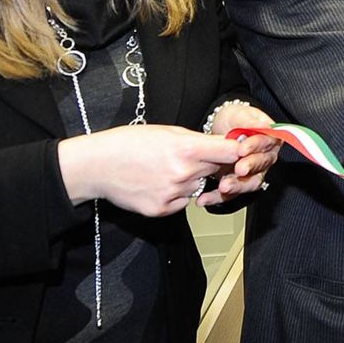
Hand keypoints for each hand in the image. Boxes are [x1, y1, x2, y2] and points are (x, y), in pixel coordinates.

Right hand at [57, 125, 247, 216]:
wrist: (97, 166)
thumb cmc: (129, 143)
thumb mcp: (166, 131)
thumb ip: (197, 140)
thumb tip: (225, 145)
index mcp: (186, 149)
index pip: (230, 152)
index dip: (240, 150)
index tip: (247, 149)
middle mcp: (183, 174)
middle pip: (217, 170)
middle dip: (214, 163)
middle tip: (197, 156)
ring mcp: (173, 195)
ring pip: (199, 187)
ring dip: (193, 179)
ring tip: (167, 168)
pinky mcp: (163, 211)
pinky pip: (183, 202)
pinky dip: (177, 194)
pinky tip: (158, 183)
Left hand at [197, 101, 280, 206]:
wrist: (219, 129)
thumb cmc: (234, 120)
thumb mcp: (240, 115)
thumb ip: (251, 121)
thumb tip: (266, 125)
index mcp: (269, 140)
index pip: (267, 143)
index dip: (256, 147)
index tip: (242, 149)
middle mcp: (263, 158)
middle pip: (261, 166)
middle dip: (249, 167)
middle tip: (238, 169)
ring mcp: (251, 173)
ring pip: (249, 183)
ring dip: (237, 186)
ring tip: (223, 187)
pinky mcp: (236, 183)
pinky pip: (230, 194)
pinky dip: (217, 197)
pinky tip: (205, 198)